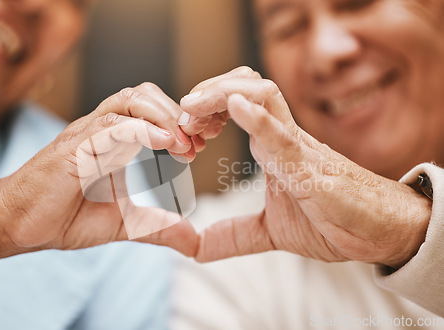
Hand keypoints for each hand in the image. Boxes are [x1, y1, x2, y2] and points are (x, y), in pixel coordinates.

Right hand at [0, 83, 197, 255]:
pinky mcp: (72, 147)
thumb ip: (158, 228)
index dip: (180, 124)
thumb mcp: (126, 224)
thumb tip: (193, 242)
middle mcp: (103, 131)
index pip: (154, 112)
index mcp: (116, 141)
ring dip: (162, 117)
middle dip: (176, 114)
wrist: (18, 225)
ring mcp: (87, 135)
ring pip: (129, 101)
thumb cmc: (66, 217)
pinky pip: (108, 127)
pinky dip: (139, 129)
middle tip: (195, 142)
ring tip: (182, 143)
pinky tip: (162, 143)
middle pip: (145, 95)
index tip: (199, 148)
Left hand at [188, 68, 430, 268]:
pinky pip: (284, 135)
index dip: (202, 109)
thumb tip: (192, 248)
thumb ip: (231, 236)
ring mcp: (298, 149)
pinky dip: (258, 118)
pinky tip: (235, 106)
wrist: (379, 231)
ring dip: (220, 95)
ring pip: (262, 95)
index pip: (233, 105)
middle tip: (180, 115)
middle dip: (206, 91)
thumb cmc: (330, 220)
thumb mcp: (268, 232)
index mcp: (270, 147)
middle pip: (244, 87)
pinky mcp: (313, 169)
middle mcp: (282, 138)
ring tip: (192, 110)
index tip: (179, 130)